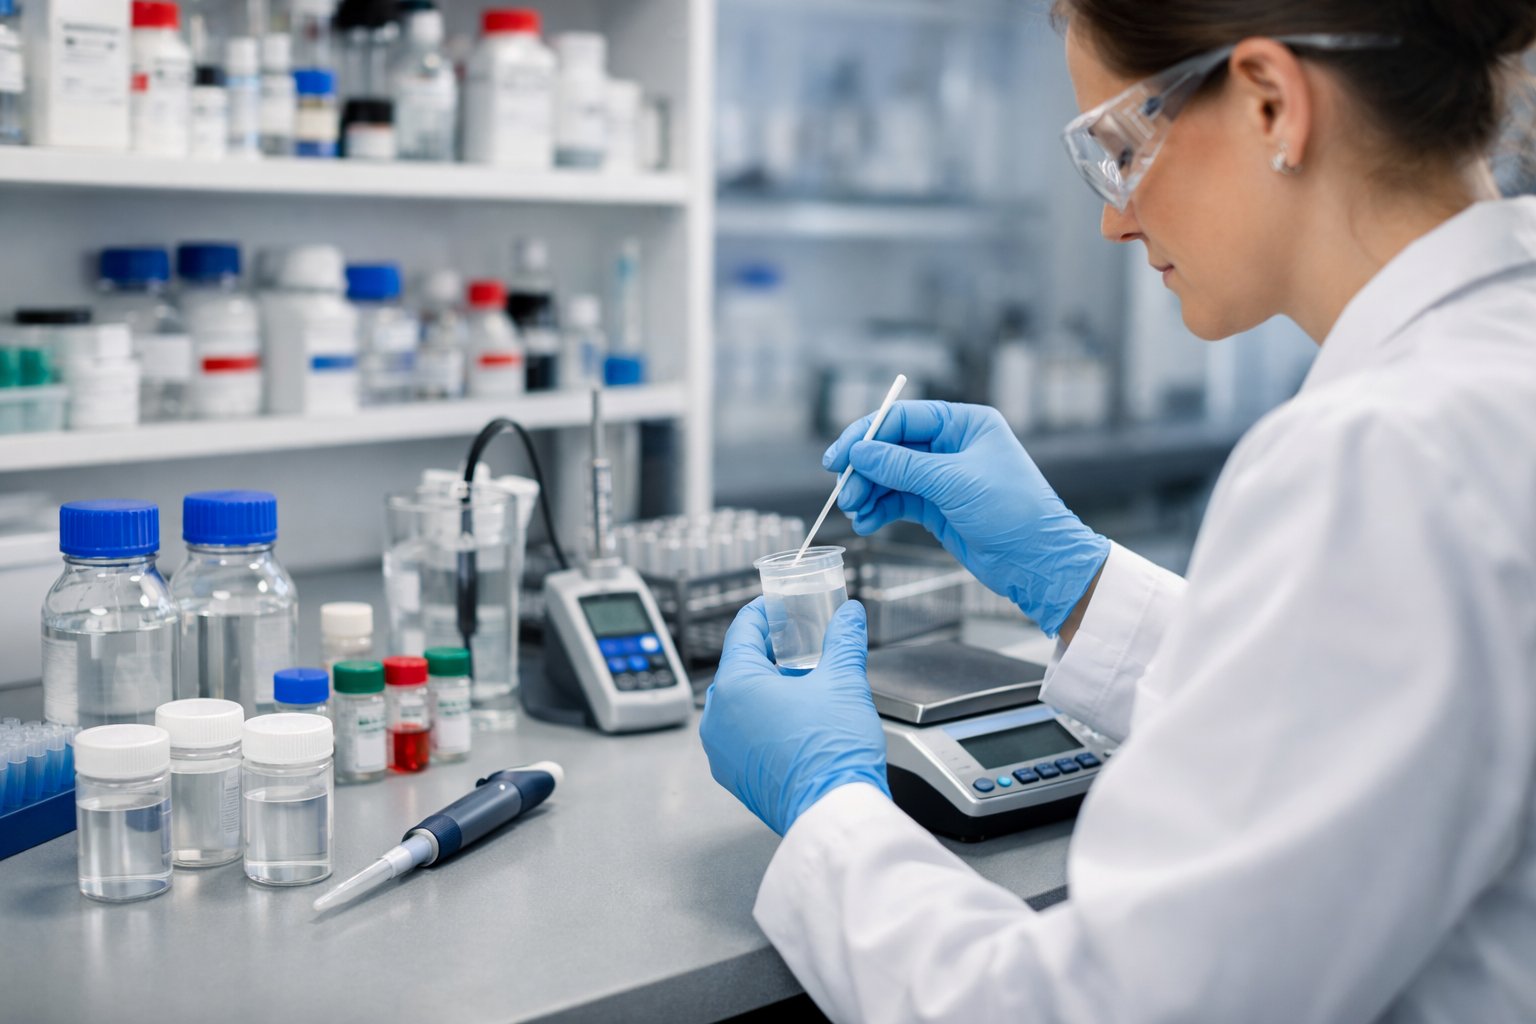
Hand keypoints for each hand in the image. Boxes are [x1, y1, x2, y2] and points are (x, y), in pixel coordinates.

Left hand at [699, 598, 889, 835]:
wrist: (835, 813)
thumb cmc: (832, 753)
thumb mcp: (844, 682)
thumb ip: (844, 641)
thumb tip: (850, 616)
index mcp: (735, 686)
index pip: (741, 630)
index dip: (764, 612)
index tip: (780, 607)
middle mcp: (718, 718)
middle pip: (738, 666)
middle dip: (767, 650)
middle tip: (796, 640)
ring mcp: (722, 751)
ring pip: (738, 702)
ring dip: (765, 685)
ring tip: (799, 679)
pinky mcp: (734, 775)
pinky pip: (741, 733)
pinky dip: (761, 718)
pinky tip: (792, 717)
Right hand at [824, 400, 1108, 634]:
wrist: (1037, 562)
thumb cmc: (1012, 511)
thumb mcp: (953, 483)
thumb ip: (902, 466)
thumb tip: (859, 452)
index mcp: (965, 424)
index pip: (902, 418)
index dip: (865, 434)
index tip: (839, 457)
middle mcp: (951, 445)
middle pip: (891, 446)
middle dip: (865, 469)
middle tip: (845, 491)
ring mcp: (943, 477)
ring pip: (890, 476)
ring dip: (868, 492)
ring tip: (855, 512)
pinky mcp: (937, 506)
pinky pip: (898, 501)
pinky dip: (879, 510)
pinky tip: (866, 523)